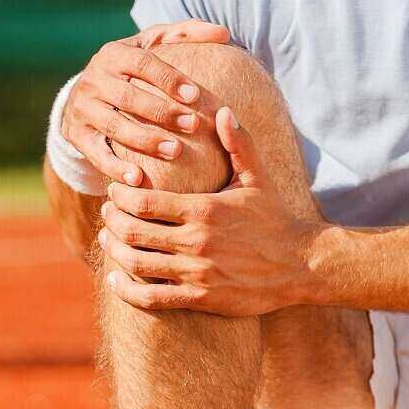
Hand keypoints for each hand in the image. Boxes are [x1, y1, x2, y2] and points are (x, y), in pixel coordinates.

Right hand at [62, 20, 230, 186]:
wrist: (84, 93)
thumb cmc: (132, 69)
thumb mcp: (151, 45)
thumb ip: (186, 35)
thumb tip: (224, 33)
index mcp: (114, 54)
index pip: (142, 63)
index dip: (169, 79)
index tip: (195, 96)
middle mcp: (93, 79)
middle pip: (128, 97)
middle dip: (162, 112)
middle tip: (193, 125)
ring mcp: (82, 108)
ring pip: (114, 126)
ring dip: (145, 140)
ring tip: (175, 151)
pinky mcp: (76, 135)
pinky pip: (96, 154)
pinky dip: (116, 167)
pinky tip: (138, 179)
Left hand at [99, 107, 326, 316]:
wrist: (301, 265)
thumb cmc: (274, 219)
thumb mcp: (258, 178)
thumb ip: (238, 143)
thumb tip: (222, 110)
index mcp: (204, 208)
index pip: (143, 200)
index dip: (119, 196)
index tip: (114, 192)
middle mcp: (197, 241)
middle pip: (133, 231)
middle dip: (112, 221)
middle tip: (107, 214)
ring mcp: (197, 273)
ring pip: (136, 264)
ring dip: (114, 252)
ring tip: (109, 241)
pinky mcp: (201, 298)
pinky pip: (152, 298)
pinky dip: (127, 289)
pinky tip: (117, 279)